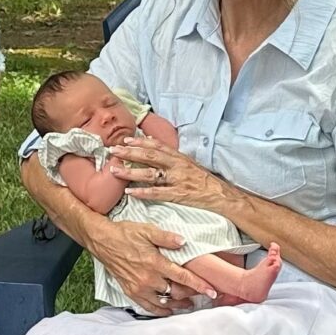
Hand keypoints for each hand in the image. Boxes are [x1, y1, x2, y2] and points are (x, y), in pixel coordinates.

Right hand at [87, 220, 212, 315]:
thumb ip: (166, 238)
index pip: (183, 277)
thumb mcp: (147, 230)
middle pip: (176, 292)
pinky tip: (168, 310)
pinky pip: (149, 307)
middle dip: (192, 295)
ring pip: (164, 301)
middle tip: (203, 296)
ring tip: (189, 304)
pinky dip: (160, 310)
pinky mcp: (131, 292)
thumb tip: (184, 242)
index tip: (212, 291)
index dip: (199, 285)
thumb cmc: (125, 234)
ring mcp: (139, 287)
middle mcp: (148, 278)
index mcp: (155, 263)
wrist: (102, 241)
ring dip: (179, 304)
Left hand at [106, 139, 233, 213]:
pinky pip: (157, 193)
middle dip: (130, 152)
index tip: (126, 139)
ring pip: (150, 174)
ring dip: (130, 171)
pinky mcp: (178, 194)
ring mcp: (177, 180)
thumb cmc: (204, 180)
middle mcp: (177, 165)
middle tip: (113, 150)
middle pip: (150, 156)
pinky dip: (143, 192)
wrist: (222, 195)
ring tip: (115, 170)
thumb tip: (155, 148)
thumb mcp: (189, 164)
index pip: (158, 146)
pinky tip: (130, 192)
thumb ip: (173, 158)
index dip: (141, 142)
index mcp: (179, 157)